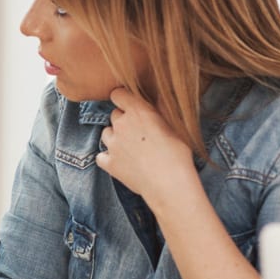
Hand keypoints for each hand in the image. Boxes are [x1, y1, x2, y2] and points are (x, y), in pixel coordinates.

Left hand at [95, 87, 198, 207]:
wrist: (169, 185)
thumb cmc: (178, 154)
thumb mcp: (175, 126)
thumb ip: (163, 109)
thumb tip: (160, 94)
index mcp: (138, 111)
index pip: (118, 94)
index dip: (123, 98)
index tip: (129, 103)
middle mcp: (121, 125)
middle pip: (114, 115)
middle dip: (124, 120)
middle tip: (139, 132)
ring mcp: (112, 144)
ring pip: (106, 133)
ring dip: (115, 137)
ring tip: (131, 148)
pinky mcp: (109, 163)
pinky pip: (101, 156)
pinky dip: (108, 157)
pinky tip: (121, 161)